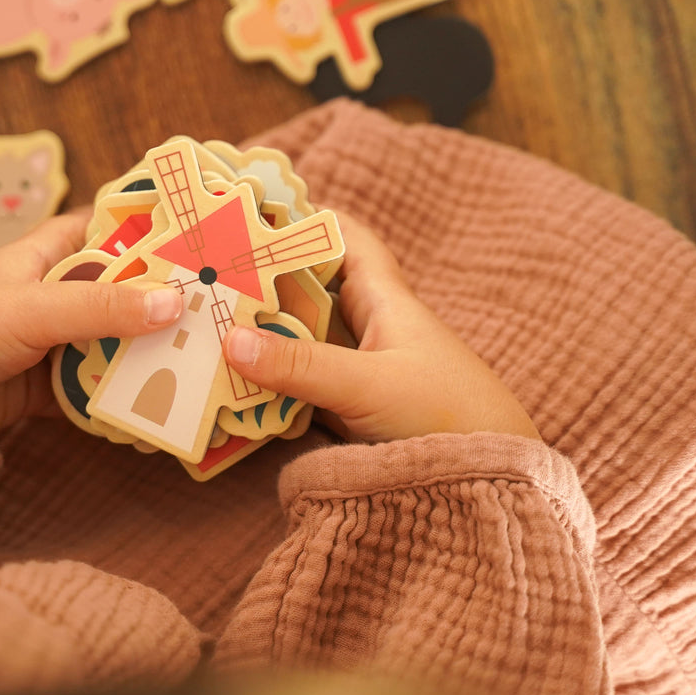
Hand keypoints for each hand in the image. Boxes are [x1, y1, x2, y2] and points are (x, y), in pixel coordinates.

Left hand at [0, 215, 181, 434]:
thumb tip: (174, 302)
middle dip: (164, 304)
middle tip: (218, 314)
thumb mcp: (35, 308)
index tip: (200, 237)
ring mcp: (51, 341)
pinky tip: (157, 409)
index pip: (107, 228)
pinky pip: (95, 389)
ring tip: (202, 366)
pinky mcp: (46, 386)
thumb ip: (103, 307)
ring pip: (114, 343)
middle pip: (122, 292)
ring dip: (148, 356)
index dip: (149, 229)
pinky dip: (121, 398)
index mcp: (46, 253)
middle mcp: (53, 293)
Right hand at [222, 218, 538, 443]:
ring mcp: (361, 372)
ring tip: (202, 326)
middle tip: (204, 275)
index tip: (251, 213)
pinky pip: (301, 386)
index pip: (345, 238)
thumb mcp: (366, 386)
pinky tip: (231, 385)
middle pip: (310, 289)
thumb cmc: (445, 415)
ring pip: (301, 340)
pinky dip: (270, 382)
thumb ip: (299, 366)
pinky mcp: (352, 413)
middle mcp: (371, 329)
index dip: (306, 218)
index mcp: (385, 300)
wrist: (493, 481)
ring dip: (261, 336)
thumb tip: (228, 340)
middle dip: (263, 282)